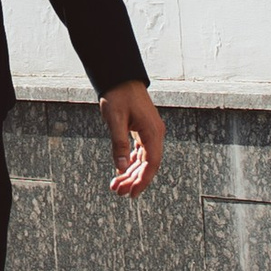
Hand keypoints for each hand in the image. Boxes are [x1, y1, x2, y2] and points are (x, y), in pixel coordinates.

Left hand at [100, 79, 163, 195]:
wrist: (119, 76)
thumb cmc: (118, 94)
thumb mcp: (115, 120)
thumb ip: (118, 144)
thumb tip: (120, 167)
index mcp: (153, 132)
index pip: (151, 164)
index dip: (142, 181)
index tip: (132, 194)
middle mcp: (155, 133)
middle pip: (148, 164)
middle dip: (133, 180)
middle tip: (118, 192)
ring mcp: (150, 131)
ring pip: (144, 159)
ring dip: (131, 172)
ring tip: (117, 184)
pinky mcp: (143, 129)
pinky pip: (140, 151)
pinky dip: (131, 162)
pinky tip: (122, 169)